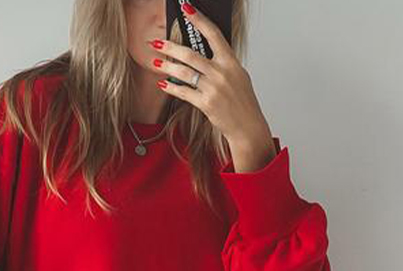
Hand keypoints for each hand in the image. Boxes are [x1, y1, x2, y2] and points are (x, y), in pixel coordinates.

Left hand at [149, 3, 275, 168]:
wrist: (247, 126)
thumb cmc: (242, 102)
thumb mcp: (238, 76)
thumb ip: (223, 64)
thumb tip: (207, 53)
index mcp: (231, 62)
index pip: (213, 34)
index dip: (199, 20)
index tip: (186, 9)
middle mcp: (222, 72)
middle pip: (191, 54)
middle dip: (170, 47)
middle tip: (156, 43)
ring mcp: (214, 88)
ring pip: (184, 72)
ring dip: (167, 66)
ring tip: (155, 62)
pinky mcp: (206, 103)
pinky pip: (184, 92)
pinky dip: (172, 87)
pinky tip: (163, 84)